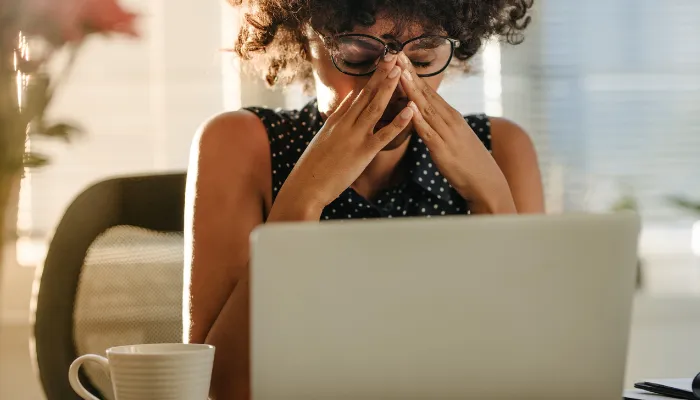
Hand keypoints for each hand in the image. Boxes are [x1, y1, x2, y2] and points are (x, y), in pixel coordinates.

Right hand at [272, 54, 413, 218]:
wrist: (305, 186)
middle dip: (381, 74)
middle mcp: (345, 124)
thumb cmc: (313, 168)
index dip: (371, 78)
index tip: (382, 63)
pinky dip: (399, 122)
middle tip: (394, 56)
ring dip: (389, 88)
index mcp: (336, 120)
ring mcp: (354, 136)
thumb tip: (345, 107)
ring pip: (375, 107)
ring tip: (400, 71)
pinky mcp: (363, 152)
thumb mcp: (323, 140)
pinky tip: (411, 110)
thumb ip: (336, 122)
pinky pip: (384, 135)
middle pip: (366, 94)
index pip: (357, 95)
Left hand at [397, 53, 515, 213]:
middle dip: (409, 74)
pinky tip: (409, 108)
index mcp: (451, 116)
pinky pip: (428, 132)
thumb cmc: (468, 163)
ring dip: (411, 90)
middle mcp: (450, 120)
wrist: (486, 183)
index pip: (429, 91)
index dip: (413, 74)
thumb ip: (440, 125)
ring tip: (399, 73)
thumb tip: (426, 116)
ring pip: (425, 108)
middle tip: (396, 54)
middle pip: (426, 93)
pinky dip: (418, 119)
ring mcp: (447, 134)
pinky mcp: (442, 150)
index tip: (401, 57)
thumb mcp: (454, 138)